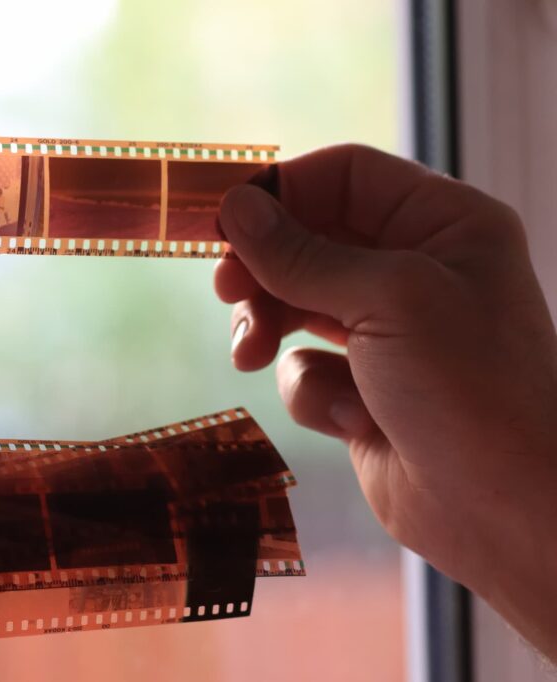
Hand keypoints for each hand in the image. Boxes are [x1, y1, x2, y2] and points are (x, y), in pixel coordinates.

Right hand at [214, 145, 556, 659]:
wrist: (506, 512)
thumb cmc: (470, 390)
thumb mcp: (387, 300)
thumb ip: (302, 253)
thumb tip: (234, 207)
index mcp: (443, 225)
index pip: (344, 177)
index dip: (282, 191)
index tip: (224, 219)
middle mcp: (414, 270)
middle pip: (309, 239)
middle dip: (264, 267)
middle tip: (227, 291)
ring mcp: (386, 331)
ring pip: (294, 303)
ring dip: (267, 327)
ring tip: (250, 355)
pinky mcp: (361, 387)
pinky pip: (305, 366)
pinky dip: (313, 391)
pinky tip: (349, 418)